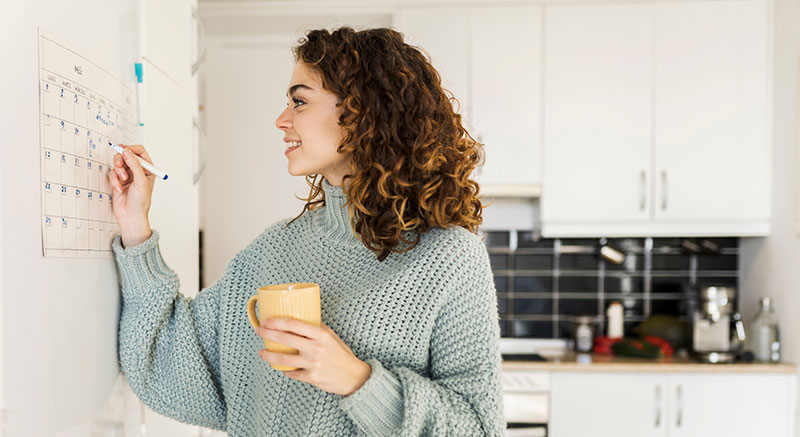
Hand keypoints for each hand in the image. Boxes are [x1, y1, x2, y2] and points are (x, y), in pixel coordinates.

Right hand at [108, 144, 154, 246]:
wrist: (131, 216)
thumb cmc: (141, 202)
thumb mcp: (140, 181)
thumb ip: (134, 164)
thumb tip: (127, 151)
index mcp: (148, 169)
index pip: (140, 152)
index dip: (131, 149)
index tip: (123, 150)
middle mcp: (137, 171)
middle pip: (126, 155)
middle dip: (121, 159)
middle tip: (120, 164)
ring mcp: (127, 176)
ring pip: (118, 163)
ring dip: (118, 170)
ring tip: (122, 179)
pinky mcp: (118, 181)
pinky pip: (112, 173)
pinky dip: (114, 180)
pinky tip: (118, 188)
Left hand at [255, 318, 371, 395]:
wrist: (353, 376)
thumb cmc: (341, 354)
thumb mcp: (331, 336)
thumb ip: (316, 328)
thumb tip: (298, 320)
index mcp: (320, 334)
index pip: (293, 324)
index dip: (276, 321)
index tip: (266, 320)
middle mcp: (315, 348)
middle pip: (284, 339)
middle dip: (267, 333)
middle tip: (259, 331)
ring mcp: (312, 363)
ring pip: (283, 359)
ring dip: (269, 355)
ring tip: (262, 352)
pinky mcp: (311, 377)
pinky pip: (291, 373)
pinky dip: (284, 370)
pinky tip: (281, 367)